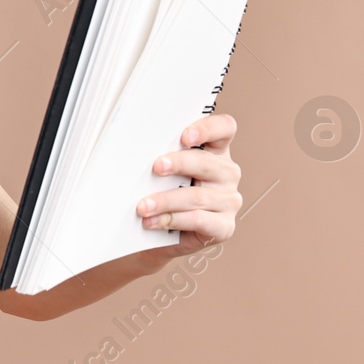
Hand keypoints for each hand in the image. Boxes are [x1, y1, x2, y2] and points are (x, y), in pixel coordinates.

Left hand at [135, 113, 241, 255]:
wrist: (164, 234)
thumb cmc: (165, 193)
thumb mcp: (165, 171)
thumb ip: (163, 156)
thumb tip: (135, 146)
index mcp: (215, 151)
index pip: (224, 129)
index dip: (208, 129)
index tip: (185, 137)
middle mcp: (226, 173)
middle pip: (206, 162)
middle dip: (178, 163)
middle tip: (156, 167)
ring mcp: (228, 200)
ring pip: (197, 196)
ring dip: (165, 200)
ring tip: (143, 206)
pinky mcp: (224, 226)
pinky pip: (198, 220)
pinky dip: (172, 219)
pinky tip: (154, 221)